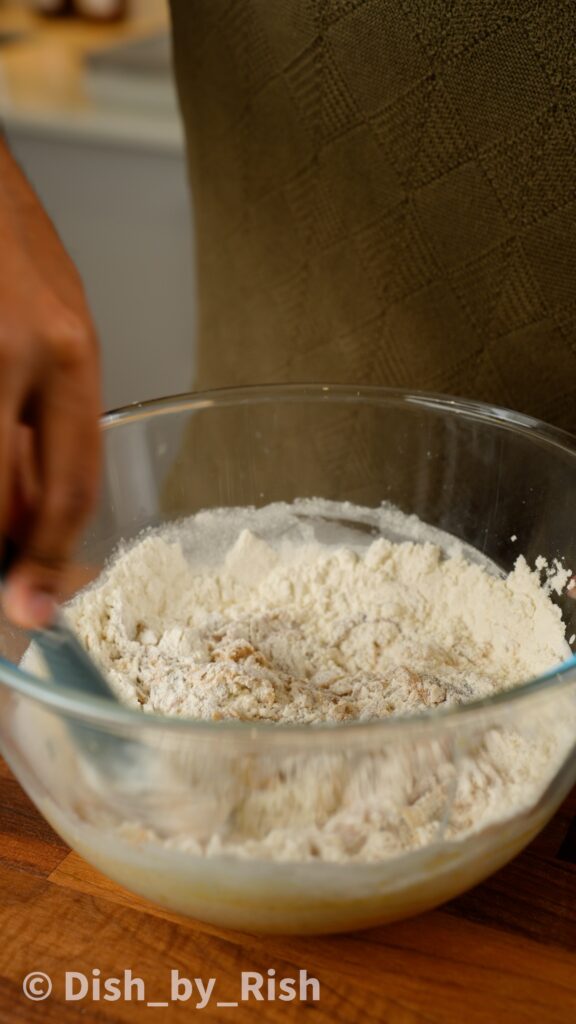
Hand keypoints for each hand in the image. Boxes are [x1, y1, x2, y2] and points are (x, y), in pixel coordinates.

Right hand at [0, 141, 100, 627]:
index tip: (37, 604)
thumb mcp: (59, 332)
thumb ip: (49, 426)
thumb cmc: (10, 245)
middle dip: (6, 558)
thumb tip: (34, 518)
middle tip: (9, 586)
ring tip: (5, 507)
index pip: (67, 485)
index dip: (49, 558)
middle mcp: (9, 358)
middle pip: (4, 504)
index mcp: (66, 352)